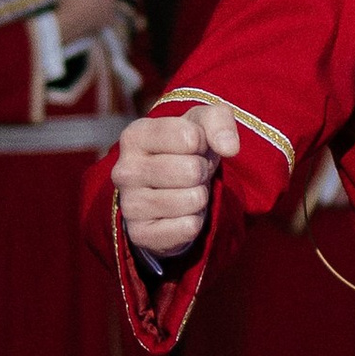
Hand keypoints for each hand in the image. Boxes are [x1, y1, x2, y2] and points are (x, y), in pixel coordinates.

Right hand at [55, 0, 119, 46]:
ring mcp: (111, 10)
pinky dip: (102, 16)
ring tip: (84, 9)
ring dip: (99, 4)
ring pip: (106, 3)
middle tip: (80, 0)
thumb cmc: (69, 0)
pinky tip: (91, 16)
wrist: (69, 24)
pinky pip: (108, 16)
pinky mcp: (109, 21)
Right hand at [115, 99, 238, 258]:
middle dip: (202, 172)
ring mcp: (129, 204)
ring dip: (199, 196)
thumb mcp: (201, 124)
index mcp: (135, 135)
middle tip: (191, 173)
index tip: (192, 146)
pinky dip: (194, 221)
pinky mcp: (140, 234)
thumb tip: (230, 148)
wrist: (167, 191)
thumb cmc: (185, 150)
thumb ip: (219, 121)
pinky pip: (189, 227)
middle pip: (192, 170)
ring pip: (193, 199)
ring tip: (185, 191)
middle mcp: (124, 170)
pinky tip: (180, 213)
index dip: (203, 142)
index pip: (190, 137)